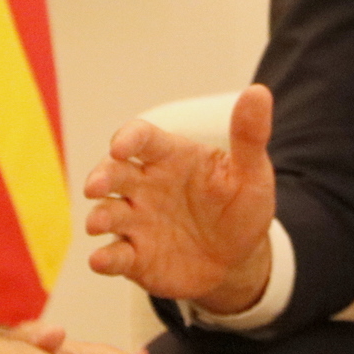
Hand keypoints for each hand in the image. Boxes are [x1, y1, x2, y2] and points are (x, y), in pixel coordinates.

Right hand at [84, 85, 277, 311]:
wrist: (238, 259)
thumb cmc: (241, 207)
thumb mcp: (252, 173)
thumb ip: (249, 136)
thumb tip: (258, 92)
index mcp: (170, 157)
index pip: (142, 137)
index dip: (128, 138)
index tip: (120, 146)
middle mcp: (145, 185)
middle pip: (113, 172)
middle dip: (101, 176)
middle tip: (96, 187)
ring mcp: (137, 221)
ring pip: (108, 212)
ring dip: (99, 216)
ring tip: (98, 223)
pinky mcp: (135, 256)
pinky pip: (114, 255)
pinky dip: (104, 258)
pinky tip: (101, 261)